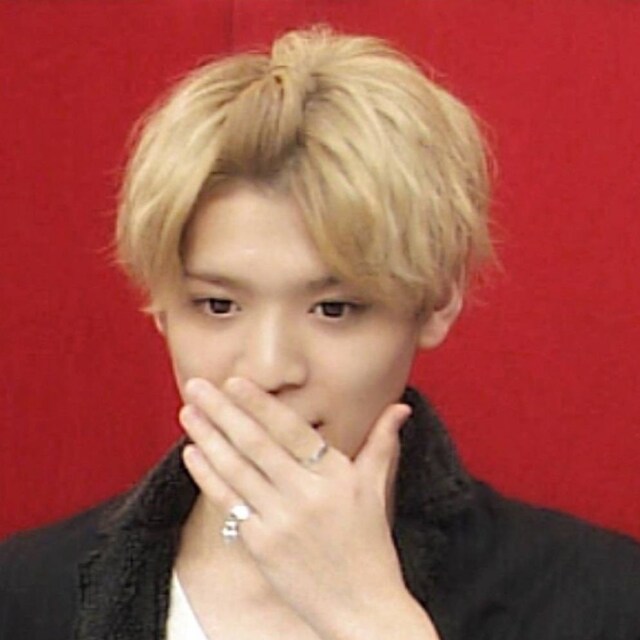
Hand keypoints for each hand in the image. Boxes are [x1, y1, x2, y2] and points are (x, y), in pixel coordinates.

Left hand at [179, 377, 437, 639]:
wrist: (364, 608)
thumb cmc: (370, 545)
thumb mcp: (376, 488)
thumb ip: (382, 442)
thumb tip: (401, 407)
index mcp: (336, 476)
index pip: (291, 430)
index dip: (260, 404)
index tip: (235, 381)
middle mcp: (307, 494)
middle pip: (256, 444)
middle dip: (222, 410)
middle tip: (197, 385)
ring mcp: (282, 520)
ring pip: (237, 469)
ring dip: (208, 438)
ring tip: (188, 412)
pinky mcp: (263, 545)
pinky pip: (230, 503)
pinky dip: (208, 477)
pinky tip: (191, 454)